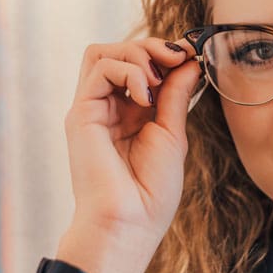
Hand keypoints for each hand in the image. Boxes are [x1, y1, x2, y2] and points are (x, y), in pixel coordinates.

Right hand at [57, 37, 200, 272]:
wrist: (128, 225)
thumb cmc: (150, 193)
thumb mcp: (172, 133)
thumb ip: (175, 95)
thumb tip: (189, 61)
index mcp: (128, 114)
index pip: (138, 65)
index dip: (164, 53)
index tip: (191, 56)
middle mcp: (106, 108)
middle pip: (117, 51)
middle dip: (152, 46)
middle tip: (178, 57)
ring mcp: (91, 109)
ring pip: (102, 53)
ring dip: (137, 54)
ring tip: (157, 80)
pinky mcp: (81, 113)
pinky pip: (99, 68)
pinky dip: (128, 71)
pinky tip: (145, 97)